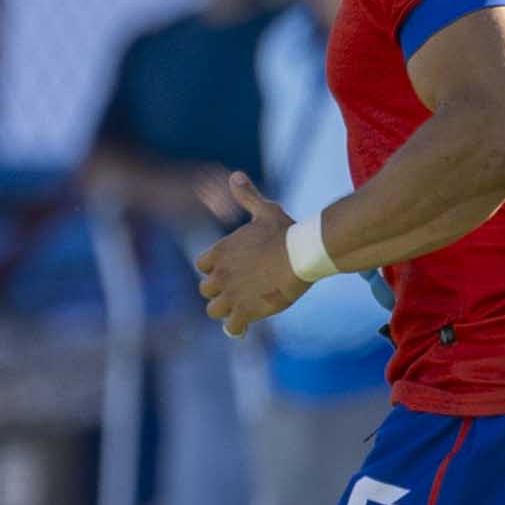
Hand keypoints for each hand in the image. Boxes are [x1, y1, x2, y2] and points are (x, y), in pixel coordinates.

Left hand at [196, 170, 307, 334]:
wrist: (303, 254)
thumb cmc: (285, 231)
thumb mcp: (264, 210)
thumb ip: (246, 196)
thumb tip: (235, 176)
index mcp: (220, 252)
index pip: (201, 264)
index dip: (212, 269)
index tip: (227, 270)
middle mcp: (220, 274)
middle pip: (205, 290)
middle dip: (218, 291)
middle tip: (236, 291)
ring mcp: (231, 294)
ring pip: (213, 311)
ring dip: (224, 311)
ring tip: (239, 310)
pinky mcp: (245, 311)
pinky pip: (231, 327)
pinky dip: (236, 328)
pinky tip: (245, 326)